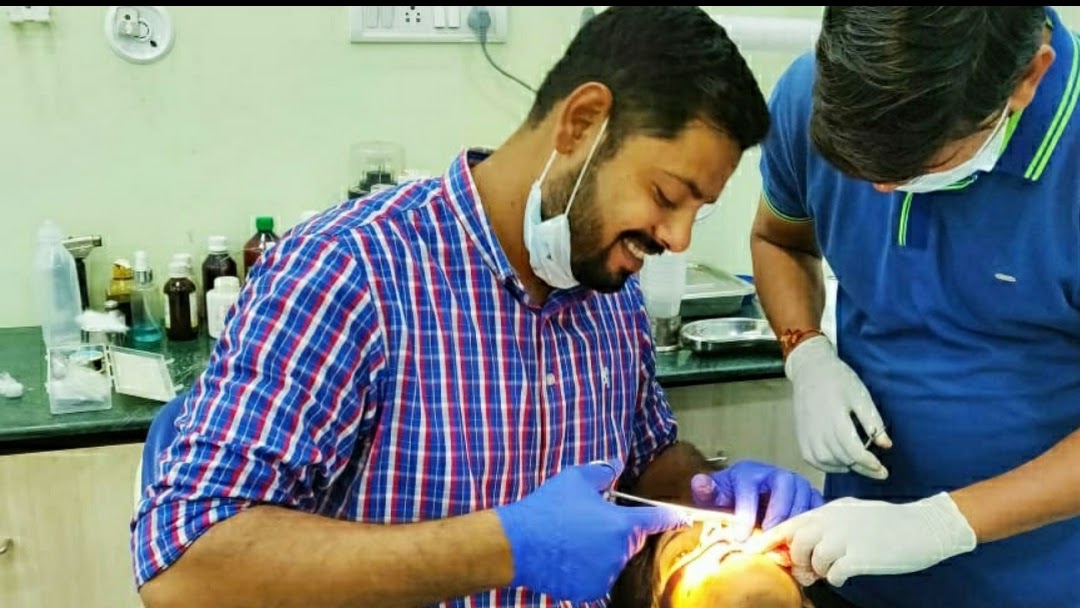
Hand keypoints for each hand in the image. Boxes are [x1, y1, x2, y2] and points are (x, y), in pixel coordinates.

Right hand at [494, 459, 688, 602]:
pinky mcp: (590, 590)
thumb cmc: (547, 509)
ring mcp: (605, 574)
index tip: (683, 517)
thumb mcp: (575, 479)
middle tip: (590, 520)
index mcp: (621, 525)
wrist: (517, 544)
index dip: (671, 517)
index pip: (657, 520)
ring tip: (574, 539)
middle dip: (618, 531)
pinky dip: (589, 568)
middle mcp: (619, 553)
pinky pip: (598, 576)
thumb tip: (616, 466)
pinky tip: (569, 556)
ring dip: (603, 550)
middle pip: (631, 541)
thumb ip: (602, 472)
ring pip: (614, 559)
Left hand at [690, 459, 824, 540]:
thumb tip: (700, 483)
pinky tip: (804, 543)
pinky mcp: (810, 497)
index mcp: (749, 472)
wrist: (750, 499)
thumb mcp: (715, 495)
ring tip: (787, 544)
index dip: (745, 511)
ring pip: (804, 495)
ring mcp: (796, 484)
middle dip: (778, 512)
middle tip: (770, 538)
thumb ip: (706, 490)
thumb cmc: (732, 499)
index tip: (740, 536)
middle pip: (784, 486)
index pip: (749, 487)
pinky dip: (814, 523)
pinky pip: (818, 506)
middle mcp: (776, 474)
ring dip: (797, 519)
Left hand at [746, 492, 976, 586]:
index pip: (790, 523)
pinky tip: (846, 574)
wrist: (926, 526)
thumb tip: (805, 545)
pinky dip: (835, 578)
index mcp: (831, 510)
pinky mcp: (861, 557)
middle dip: (797, 560)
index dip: (769, 539)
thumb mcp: (852, 514)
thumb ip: (828, 525)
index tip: (754, 551)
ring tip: (828, 572)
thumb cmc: (889, 523)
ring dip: (817, 570)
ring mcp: (847, 538)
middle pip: (796, 543)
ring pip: (813, 560)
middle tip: (806, 572)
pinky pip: (834, 574)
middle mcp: (834, 521)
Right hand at [785, 335, 891, 478]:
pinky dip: (826, 466)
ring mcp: (807, 434)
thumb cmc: (839, 380)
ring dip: (845, 466)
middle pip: (842, 458)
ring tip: (859, 464)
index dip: (869, 463)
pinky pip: (812, 459)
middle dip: (862, 468)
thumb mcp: (861, 396)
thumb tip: (886, 445)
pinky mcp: (800, 435)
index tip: (882, 470)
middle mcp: (819, 430)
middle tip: (877, 471)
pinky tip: (839, 464)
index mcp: (836, 419)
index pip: (854, 451)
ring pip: (827, 461)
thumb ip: (873, 422)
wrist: (810, 370)